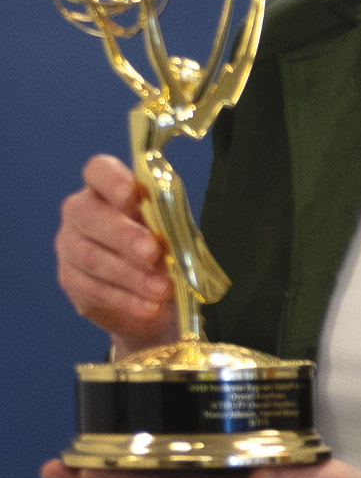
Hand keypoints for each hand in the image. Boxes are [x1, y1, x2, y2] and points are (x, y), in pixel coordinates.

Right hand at [55, 155, 178, 356]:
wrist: (152, 299)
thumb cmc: (164, 252)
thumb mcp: (172, 235)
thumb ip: (168, 230)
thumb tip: (171, 241)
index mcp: (107, 187)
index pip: (99, 171)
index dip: (112, 180)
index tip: (130, 195)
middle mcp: (81, 211)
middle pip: (89, 215)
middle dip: (124, 235)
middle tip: (153, 252)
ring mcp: (70, 245)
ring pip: (91, 257)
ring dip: (130, 275)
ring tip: (162, 289)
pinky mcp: (70, 280)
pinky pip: (93, 289)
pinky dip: (126, 299)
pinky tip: (150, 306)